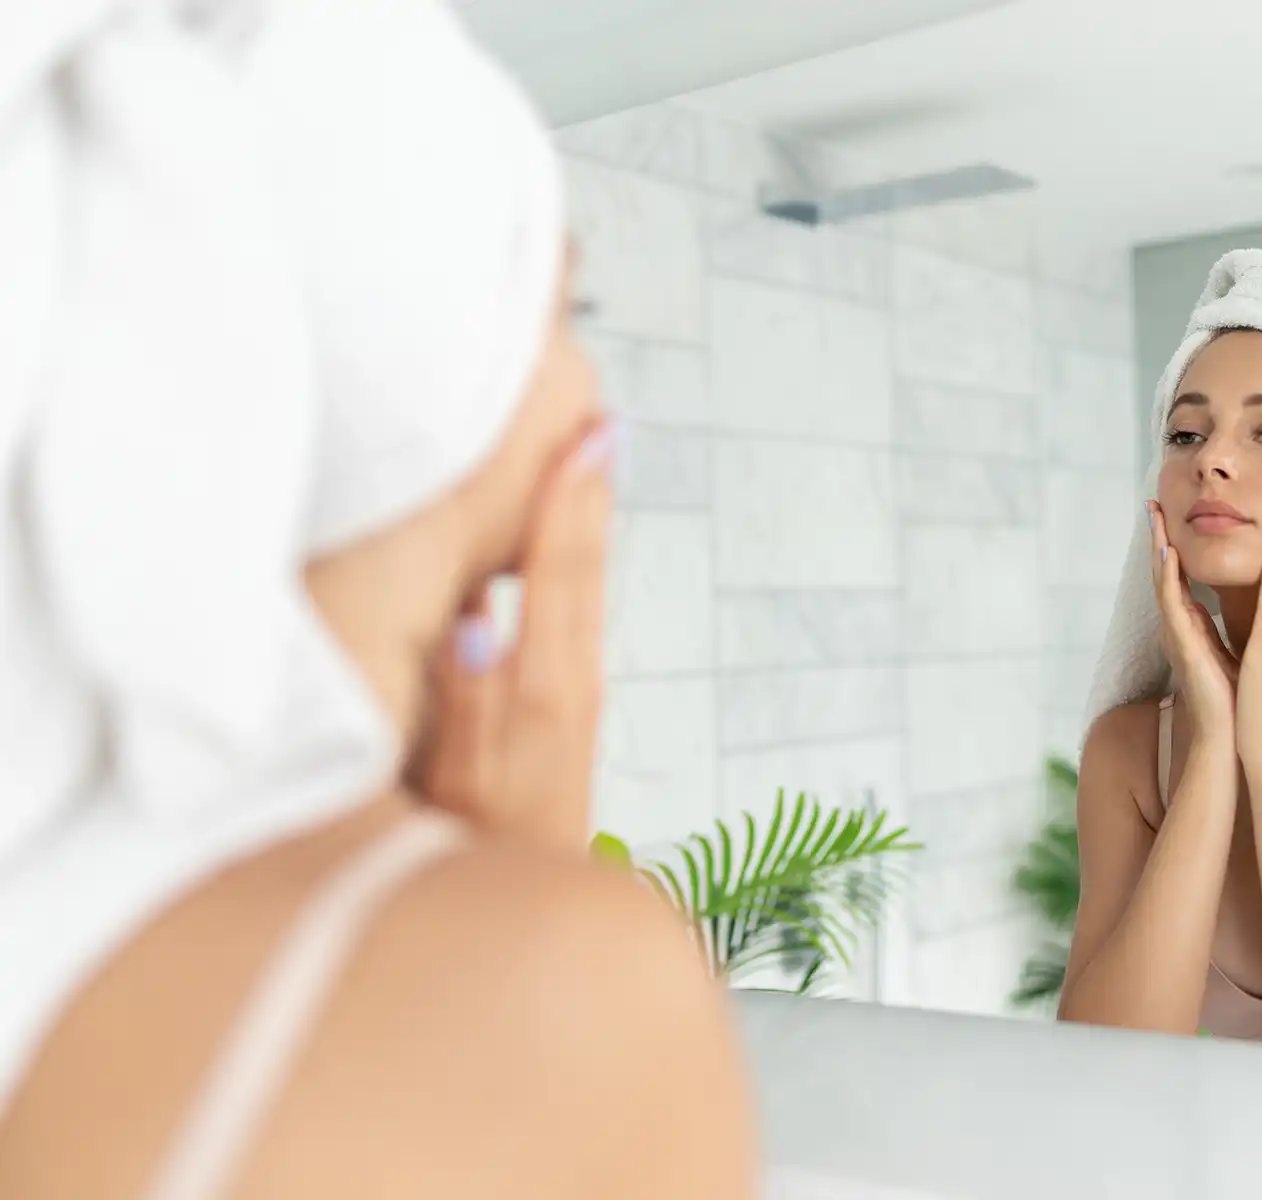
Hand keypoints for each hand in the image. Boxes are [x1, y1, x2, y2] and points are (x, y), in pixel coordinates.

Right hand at [408, 418, 615, 850]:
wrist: (525, 922)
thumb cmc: (479, 862)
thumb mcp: (461, 787)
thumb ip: (468, 704)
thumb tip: (478, 617)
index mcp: (545, 691)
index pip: (558, 577)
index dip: (569, 503)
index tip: (587, 434)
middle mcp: (569, 686)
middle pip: (582, 573)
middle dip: (588, 496)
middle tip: (599, 420)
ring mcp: (570, 702)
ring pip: (580, 594)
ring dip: (583, 526)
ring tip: (586, 462)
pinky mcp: (561, 718)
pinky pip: (568, 621)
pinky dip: (566, 572)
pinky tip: (551, 556)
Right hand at [1147, 500, 1237, 733]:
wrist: (1237, 736)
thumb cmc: (1243, 698)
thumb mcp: (1249, 647)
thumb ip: (1250, 620)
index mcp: (1196, 627)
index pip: (1183, 578)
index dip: (1176, 547)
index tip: (1172, 517)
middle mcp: (1182, 627)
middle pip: (1166, 573)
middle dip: (1159, 539)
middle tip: (1152, 504)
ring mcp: (1179, 635)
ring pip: (1163, 582)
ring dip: (1157, 548)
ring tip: (1152, 517)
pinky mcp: (1183, 645)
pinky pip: (1171, 605)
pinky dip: (1168, 578)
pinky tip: (1166, 554)